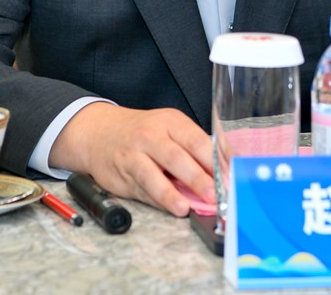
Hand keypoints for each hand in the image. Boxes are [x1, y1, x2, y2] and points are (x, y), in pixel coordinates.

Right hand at [49, 102, 214, 216]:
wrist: (99, 131)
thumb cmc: (144, 132)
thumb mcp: (170, 129)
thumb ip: (194, 149)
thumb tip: (224, 173)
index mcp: (171, 122)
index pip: (197, 140)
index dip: (216, 159)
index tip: (231, 175)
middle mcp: (151, 135)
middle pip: (177, 157)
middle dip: (197, 177)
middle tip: (214, 193)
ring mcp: (134, 155)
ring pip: (153, 174)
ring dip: (170, 193)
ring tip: (185, 208)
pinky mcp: (123, 174)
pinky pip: (141, 189)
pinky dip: (157, 200)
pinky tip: (169, 208)